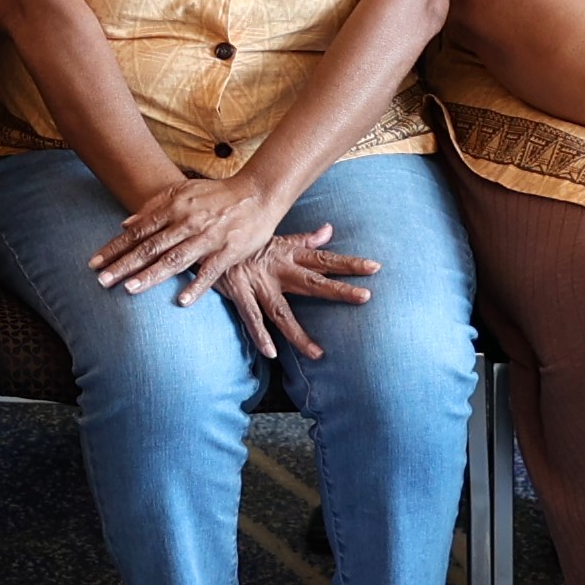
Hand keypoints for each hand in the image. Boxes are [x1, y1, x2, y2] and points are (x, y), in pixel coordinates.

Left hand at [89, 172, 287, 307]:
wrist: (258, 193)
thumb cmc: (217, 195)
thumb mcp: (182, 192)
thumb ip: (153, 207)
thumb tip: (124, 223)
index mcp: (173, 208)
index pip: (137, 232)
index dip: (115, 248)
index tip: (94, 264)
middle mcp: (187, 223)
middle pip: (150, 247)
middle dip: (124, 265)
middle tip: (102, 281)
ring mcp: (208, 238)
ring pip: (175, 259)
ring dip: (151, 275)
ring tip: (130, 290)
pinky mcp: (229, 251)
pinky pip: (210, 271)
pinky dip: (196, 286)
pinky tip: (181, 301)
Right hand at [211, 225, 381, 359]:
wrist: (208, 235)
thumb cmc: (246, 239)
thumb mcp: (276, 237)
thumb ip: (304, 239)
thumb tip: (329, 230)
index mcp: (288, 254)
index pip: (324, 259)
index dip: (349, 264)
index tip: (375, 268)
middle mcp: (277, 269)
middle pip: (314, 282)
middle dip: (339, 290)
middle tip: (365, 297)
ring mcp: (258, 282)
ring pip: (283, 311)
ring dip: (299, 334)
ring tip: (317, 354)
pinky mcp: (238, 292)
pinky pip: (251, 317)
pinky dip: (260, 336)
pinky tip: (271, 353)